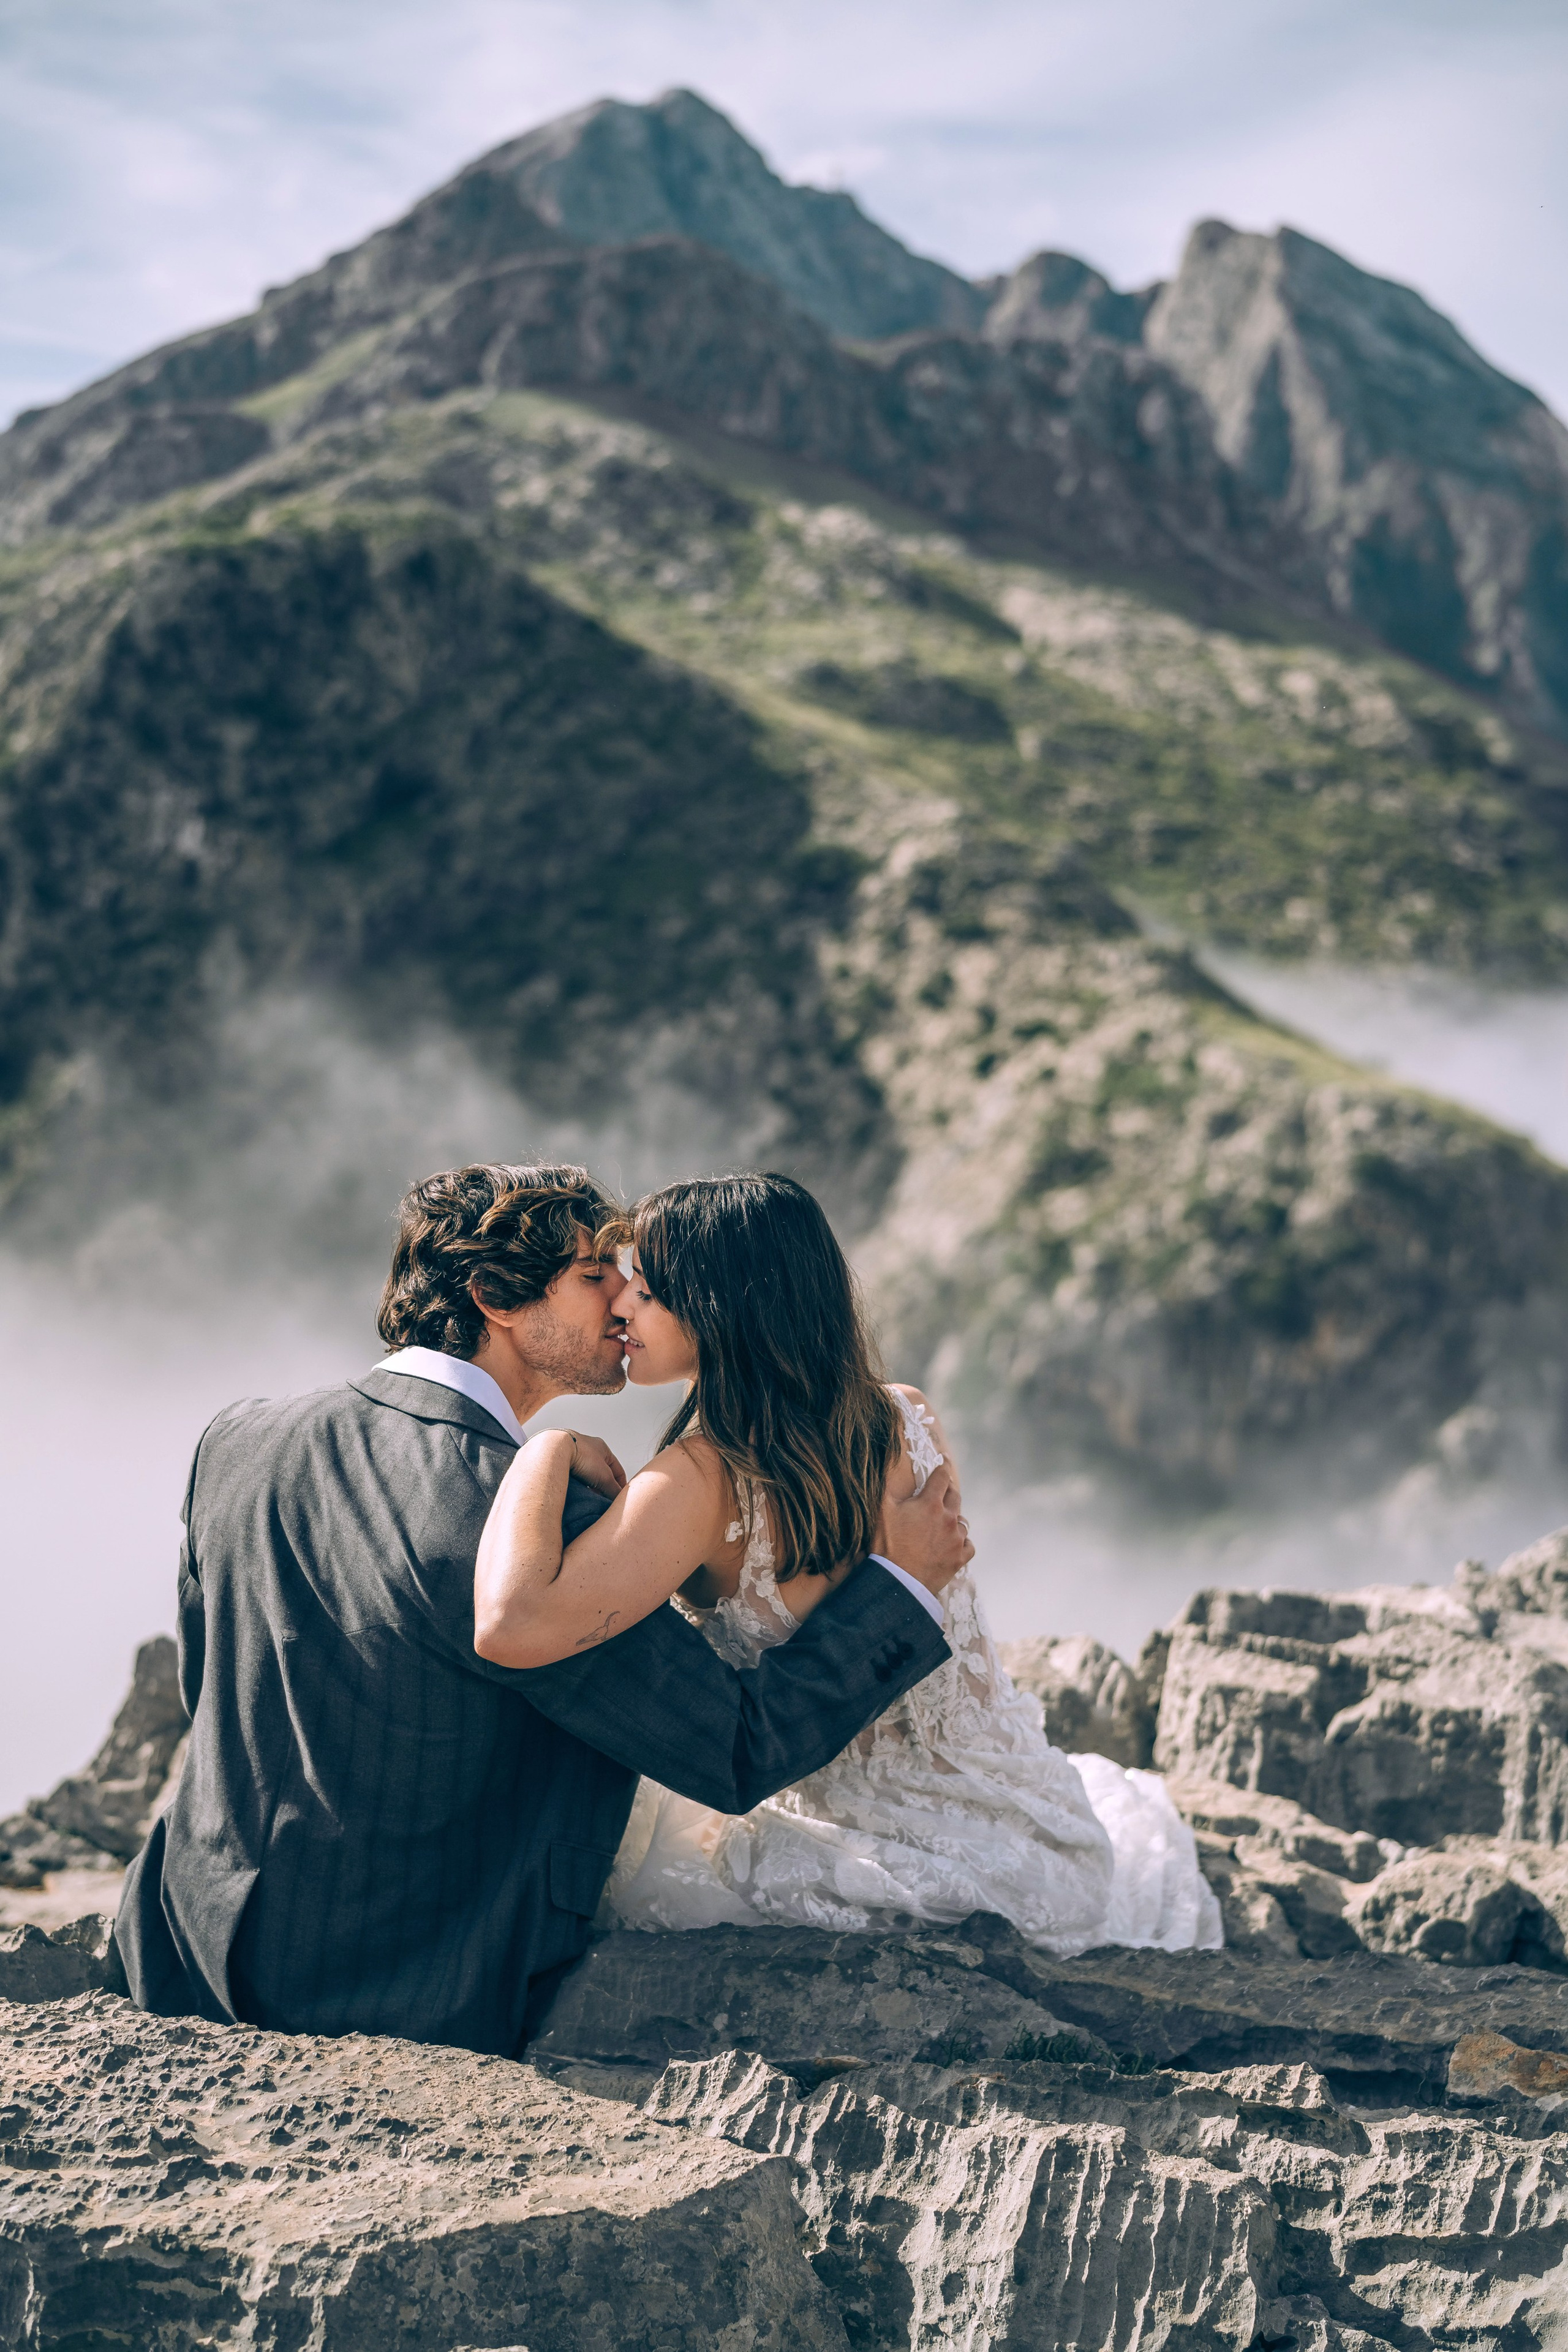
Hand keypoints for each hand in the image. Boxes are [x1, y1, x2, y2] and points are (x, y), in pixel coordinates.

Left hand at [567, 1433, 627, 1497]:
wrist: (555, 1450)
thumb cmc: (582, 1457)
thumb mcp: (604, 1476)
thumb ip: (613, 1489)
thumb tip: (617, 1502)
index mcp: (602, 1448)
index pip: (618, 1470)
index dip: (620, 1485)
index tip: (619, 1499)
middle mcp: (588, 1449)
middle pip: (601, 1474)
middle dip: (603, 1488)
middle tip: (603, 1501)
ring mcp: (574, 1454)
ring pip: (586, 1476)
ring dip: (589, 1487)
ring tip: (588, 1499)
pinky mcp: (561, 1461)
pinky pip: (573, 1477)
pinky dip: (577, 1485)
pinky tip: (576, 1493)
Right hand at [877, 1473, 973, 1595]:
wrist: (896, 1582)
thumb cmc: (886, 1545)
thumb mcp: (880, 1511)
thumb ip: (884, 1486)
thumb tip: (883, 1466)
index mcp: (930, 1503)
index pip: (941, 1477)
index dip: (943, 1466)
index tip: (944, 1460)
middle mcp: (948, 1518)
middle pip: (955, 1496)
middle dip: (949, 1490)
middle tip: (943, 1489)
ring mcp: (956, 1539)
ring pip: (962, 1522)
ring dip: (954, 1519)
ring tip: (945, 1522)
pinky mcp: (959, 1559)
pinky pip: (969, 1545)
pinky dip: (963, 1542)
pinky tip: (955, 1543)